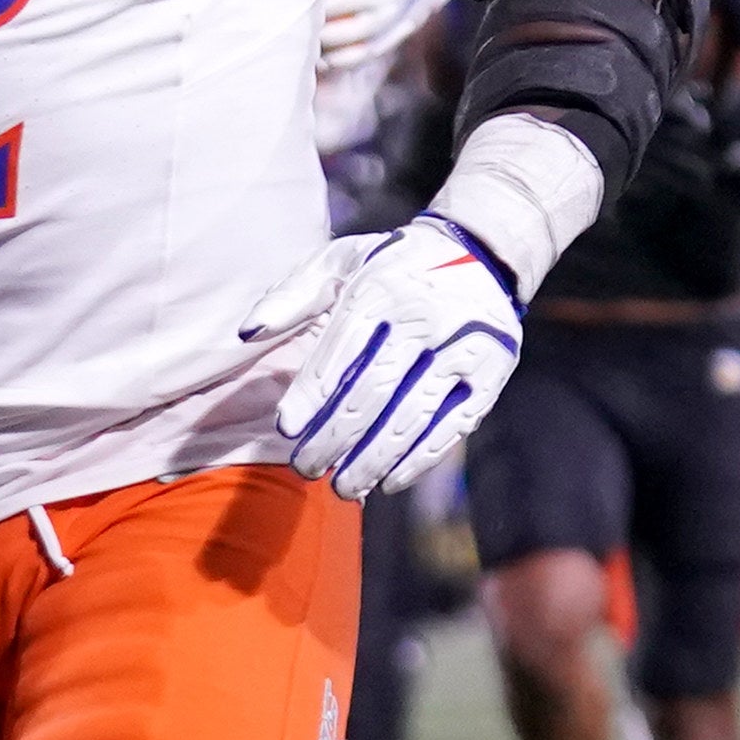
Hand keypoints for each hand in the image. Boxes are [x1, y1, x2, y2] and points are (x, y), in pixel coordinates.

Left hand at [250, 215, 522, 498]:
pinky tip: (388, 482)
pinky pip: (452, 426)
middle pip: (372, 392)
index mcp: (380, 288)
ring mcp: (463, 347)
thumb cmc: (393, 265)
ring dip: (373, 460)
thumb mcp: (341, 260)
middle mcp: (424, 318)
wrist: (482, 251)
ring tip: (343, 487)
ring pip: (411, 417)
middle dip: (334, 438)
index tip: (287, 429)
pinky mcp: (492, 372)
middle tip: (306, 469)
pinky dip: (419, 460)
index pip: (340, 352)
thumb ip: (293, 294)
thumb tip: (247, 332)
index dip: (312, 395)